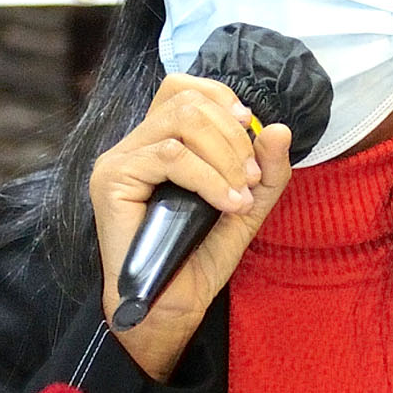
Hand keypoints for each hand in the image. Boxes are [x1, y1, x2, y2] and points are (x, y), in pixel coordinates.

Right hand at [88, 74, 293, 379]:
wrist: (172, 305)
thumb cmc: (200, 256)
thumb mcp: (247, 205)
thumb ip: (267, 170)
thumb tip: (279, 128)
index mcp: (159, 141)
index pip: (183, 87)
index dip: (222, 98)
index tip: (251, 130)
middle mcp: (135, 144)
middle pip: (186, 99)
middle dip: (233, 136)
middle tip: (251, 179)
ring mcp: (120, 159)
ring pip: (180, 122)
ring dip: (225, 156)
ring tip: (241, 195)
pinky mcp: (112, 179)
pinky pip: (170, 155)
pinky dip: (209, 177)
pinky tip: (227, 203)